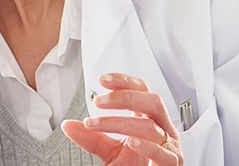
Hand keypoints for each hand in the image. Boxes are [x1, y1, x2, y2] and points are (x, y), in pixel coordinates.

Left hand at [62, 73, 182, 165]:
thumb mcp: (109, 151)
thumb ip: (91, 138)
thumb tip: (67, 125)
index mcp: (149, 119)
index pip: (141, 91)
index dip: (124, 82)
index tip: (102, 80)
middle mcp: (162, 129)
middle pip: (152, 102)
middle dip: (124, 97)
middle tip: (99, 101)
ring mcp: (169, 145)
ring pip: (150, 127)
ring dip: (121, 122)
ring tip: (97, 124)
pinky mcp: (171, 164)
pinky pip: (163, 153)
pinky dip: (147, 146)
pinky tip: (132, 142)